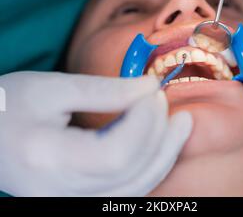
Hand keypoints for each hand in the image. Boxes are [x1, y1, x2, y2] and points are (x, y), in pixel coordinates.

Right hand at [0, 71, 191, 195]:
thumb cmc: (11, 103)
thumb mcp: (54, 87)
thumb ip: (105, 90)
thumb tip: (150, 87)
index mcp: (47, 159)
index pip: (114, 155)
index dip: (143, 123)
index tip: (152, 89)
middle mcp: (58, 193)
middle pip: (130, 175)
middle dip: (160, 136)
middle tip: (166, 100)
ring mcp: (67, 203)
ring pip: (134, 190)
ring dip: (163, 155)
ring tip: (179, 122)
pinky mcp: (76, 201)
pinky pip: (124, 192)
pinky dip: (148, 167)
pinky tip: (158, 143)